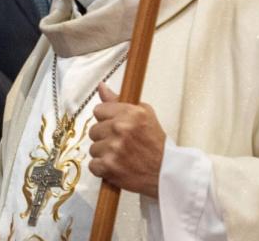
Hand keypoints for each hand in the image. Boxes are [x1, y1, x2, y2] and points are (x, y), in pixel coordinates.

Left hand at [87, 84, 164, 198]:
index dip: (106, 120)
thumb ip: (118, 100)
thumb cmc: (155, 144)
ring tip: (120, 156)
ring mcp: (113, 148)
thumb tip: (101, 86)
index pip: (98, 110)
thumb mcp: (144, 114)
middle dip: (105, 137)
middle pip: (94, 130)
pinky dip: (102, 168)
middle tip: (120, 144)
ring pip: (93, 148)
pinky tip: (116, 167)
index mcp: (129, 113)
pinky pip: (93, 165)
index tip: (115, 127)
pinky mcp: (108, 166)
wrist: (165, 172)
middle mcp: (120, 128)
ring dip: (104, 154)